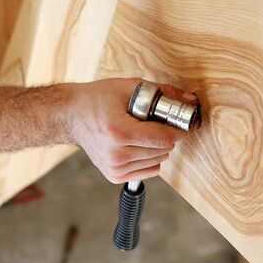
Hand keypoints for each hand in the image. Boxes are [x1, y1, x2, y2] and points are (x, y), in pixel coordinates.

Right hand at [69, 78, 196, 183]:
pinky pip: (149, 171)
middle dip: (166, 135)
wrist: (72, 115)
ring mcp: (114, 168)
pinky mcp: (114, 175)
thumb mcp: (129, 87)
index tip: (181, 121)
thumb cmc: (98, 99)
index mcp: (118, 132)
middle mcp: (116, 154)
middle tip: (156, 121)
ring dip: (158, 147)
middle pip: (163, 150)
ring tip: (142, 131)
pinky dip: (150, 158)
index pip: (164, 138)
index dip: (178, 129)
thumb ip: (162, 93)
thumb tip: (190, 101)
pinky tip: (138, 144)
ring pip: (158, 161)